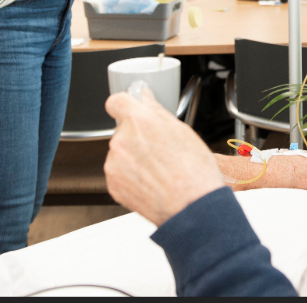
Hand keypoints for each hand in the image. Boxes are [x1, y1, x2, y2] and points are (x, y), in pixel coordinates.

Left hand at [105, 86, 224, 226]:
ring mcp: (114, 164)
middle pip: (122, 130)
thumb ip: (156, 111)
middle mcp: (121, 140)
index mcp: (138, 121)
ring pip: (120, 152)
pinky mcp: (113, 185)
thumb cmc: (193, 171)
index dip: (126, 105)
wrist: (192, 207)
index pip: (116, 101)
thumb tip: (146, 99)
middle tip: (158, 148)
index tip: (132, 110)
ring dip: (133, 157)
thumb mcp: (181, 130)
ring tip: (158, 168)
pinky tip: (151, 181)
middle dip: (137, 135)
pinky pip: (119, 173)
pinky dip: (131, 176)